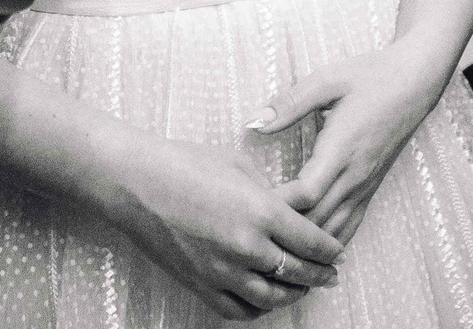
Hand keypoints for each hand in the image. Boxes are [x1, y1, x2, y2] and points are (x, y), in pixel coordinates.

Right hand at [106, 134, 344, 319]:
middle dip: (320, 275)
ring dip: (292, 294)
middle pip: (298, 272)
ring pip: (272, 297)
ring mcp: (223, 270)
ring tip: (301, 288)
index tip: (337, 253)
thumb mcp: (239, 166)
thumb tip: (293, 210)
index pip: (312, 242)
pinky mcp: (200, 284)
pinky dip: (257, 309)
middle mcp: (248, 247)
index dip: (330, 251)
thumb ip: (272, 194)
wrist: (135, 183)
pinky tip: (264, 300)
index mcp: (263, 212)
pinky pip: (238, 309)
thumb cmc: (184, 163)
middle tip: (331, 275)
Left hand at [260, 40, 445, 245]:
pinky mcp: (370, 188)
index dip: (279, 203)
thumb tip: (254, 121)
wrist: (415, 81)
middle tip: (253, 229)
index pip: (307, 193)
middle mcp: (355, 174)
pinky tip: (311, 249)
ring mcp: (365, 185)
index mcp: (342, 148)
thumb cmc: (371, 76)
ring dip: (306, 242)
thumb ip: (289, 104)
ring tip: (276, 248)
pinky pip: (350, 226)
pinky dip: (329, 241)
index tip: (251, 201)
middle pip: (318, 219)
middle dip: (286, 229)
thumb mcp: (327, 80)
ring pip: (334, 230)